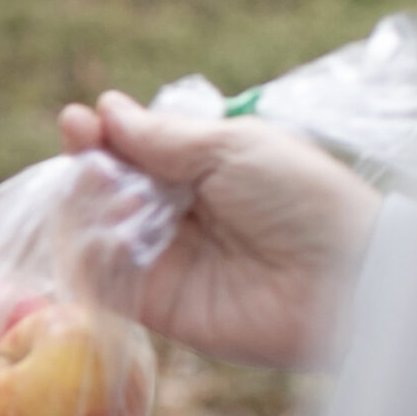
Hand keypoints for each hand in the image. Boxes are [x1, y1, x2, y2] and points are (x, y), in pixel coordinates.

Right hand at [59, 92, 381, 367]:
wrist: (339, 279)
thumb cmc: (299, 199)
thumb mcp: (232, 147)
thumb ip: (162, 135)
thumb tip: (106, 109)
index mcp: (197, 169)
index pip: (129, 151)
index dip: (98, 136)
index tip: (77, 121)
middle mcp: (173, 214)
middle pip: (101, 191)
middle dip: (87, 171)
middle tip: (93, 162)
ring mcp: (160, 261)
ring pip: (92, 233)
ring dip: (90, 212)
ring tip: (122, 201)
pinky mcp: (153, 306)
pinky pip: (102, 282)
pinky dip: (94, 258)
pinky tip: (114, 240)